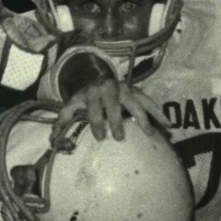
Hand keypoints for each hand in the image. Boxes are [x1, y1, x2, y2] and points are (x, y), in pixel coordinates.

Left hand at [53, 78, 168, 141]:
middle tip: (119, 137)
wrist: (96, 79)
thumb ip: (62, 122)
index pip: (94, 108)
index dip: (96, 122)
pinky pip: (149, 102)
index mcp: (92, 92)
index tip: (100, 137)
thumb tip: (52, 141)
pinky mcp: (137, 92)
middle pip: (114, 105)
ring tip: (150, 134)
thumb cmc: (83, 99)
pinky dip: (159, 113)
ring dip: (143, 118)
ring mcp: (125, 89)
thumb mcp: (71, 106)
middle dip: (117, 120)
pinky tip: (168, 126)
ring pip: (136, 102)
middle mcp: (110, 89)